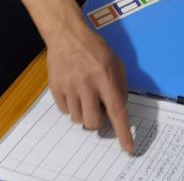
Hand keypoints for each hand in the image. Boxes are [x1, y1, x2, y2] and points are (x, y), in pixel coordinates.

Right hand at [46, 20, 134, 152]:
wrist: (66, 34)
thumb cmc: (94, 47)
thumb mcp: (115, 61)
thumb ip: (120, 85)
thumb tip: (119, 109)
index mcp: (104, 77)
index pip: (116, 110)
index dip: (123, 132)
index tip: (127, 148)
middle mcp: (86, 84)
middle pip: (93, 122)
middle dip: (97, 122)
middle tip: (97, 109)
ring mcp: (68, 86)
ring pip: (77, 119)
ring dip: (83, 114)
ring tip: (83, 97)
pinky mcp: (55, 87)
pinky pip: (64, 110)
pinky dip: (71, 107)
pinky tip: (72, 92)